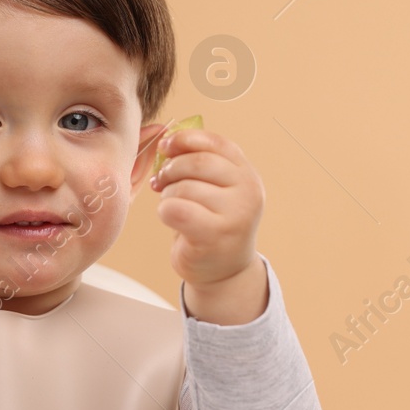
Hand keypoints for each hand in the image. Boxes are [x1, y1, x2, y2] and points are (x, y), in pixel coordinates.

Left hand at [148, 126, 266, 314]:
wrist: (223, 270)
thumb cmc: (211, 224)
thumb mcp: (214, 189)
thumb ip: (198, 163)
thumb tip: (167, 138)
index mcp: (247, 174)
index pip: (216, 143)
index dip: (185, 140)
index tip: (165, 146)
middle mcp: (248, 192)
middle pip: (196, 163)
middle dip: (171, 170)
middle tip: (161, 182)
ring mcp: (236, 214)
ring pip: (183, 188)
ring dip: (168, 196)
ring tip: (173, 206)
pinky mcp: (215, 235)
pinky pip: (175, 210)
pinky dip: (165, 212)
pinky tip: (172, 219)